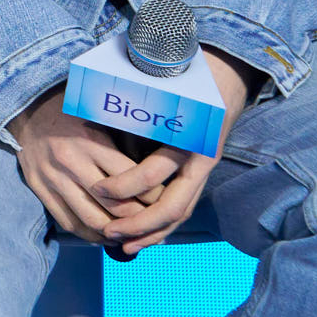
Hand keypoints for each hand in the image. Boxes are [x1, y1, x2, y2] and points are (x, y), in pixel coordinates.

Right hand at [7, 87, 159, 243]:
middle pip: (116, 207)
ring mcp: (53, 179)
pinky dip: (91, 236)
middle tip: (154, 222)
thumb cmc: (72, 116)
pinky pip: (70, 223)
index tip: (165, 200)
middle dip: (140, 220)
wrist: (27, 113)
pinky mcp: (40, 190)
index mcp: (91, 142)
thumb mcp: (100, 119)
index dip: (154, 196)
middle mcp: (72, 163)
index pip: (131, 180)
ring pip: (93, 221)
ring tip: (133, 234)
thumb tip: (157, 173)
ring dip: (117, 234)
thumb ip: (124, 145)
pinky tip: (106, 235)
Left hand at [84, 49, 251, 255]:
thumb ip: (133, 110)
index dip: (125, 185)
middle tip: (109, 232)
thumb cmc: (183, 75)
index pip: (154, 172)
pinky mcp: (201, 173)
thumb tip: (91, 125)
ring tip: (123, 245)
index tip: (98, 189)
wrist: (226, 71)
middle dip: (139, 223)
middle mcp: (200, 158)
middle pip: (172, 204)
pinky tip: (143, 236)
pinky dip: (163, 223)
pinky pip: (183, 205)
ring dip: (152, 231)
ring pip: (180, 211)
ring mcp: (204, 168)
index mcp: (187, 136)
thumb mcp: (159, 88)